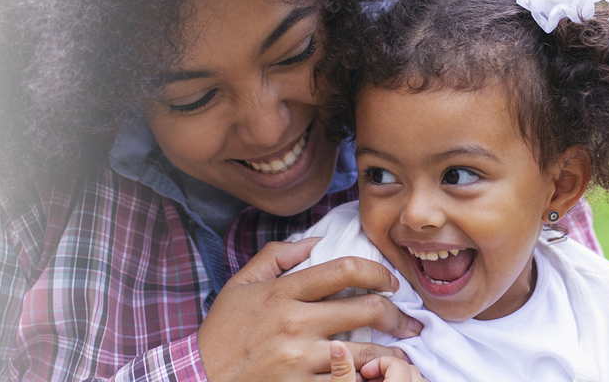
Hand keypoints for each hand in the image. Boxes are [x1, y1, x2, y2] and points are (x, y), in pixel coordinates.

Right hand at [199, 237, 425, 381]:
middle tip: (409, 321)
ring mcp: (300, 359)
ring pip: (366, 352)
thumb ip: (276, 256)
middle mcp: (295, 323)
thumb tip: (315, 240)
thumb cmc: (223, 333)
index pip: (345, 269)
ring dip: (392, 353)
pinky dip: (364, 380)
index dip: (378, 271)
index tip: (391, 282)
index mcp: (283, 292)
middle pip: (367, 309)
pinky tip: (373, 378)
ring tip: (402, 355)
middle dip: (398, 314)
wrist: (200, 377)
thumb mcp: (241, 285)